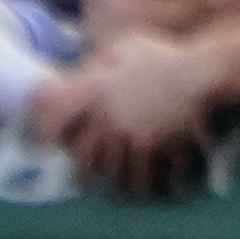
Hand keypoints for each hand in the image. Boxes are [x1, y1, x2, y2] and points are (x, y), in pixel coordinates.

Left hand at [31, 30, 231, 192]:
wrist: (198, 71)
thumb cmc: (162, 56)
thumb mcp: (124, 48)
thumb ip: (100, 61)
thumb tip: (84, 72)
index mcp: (94, 88)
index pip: (56, 115)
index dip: (44, 133)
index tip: (41, 147)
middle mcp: (104, 113)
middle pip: (81, 152)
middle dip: (80, 171)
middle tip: (80, 181)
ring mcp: (125, 131)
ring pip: (108, 167)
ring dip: (109, 181)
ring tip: (112, 190)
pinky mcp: (147, 144)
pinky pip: (136, 172)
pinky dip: (136, 184)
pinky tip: (138, 190)